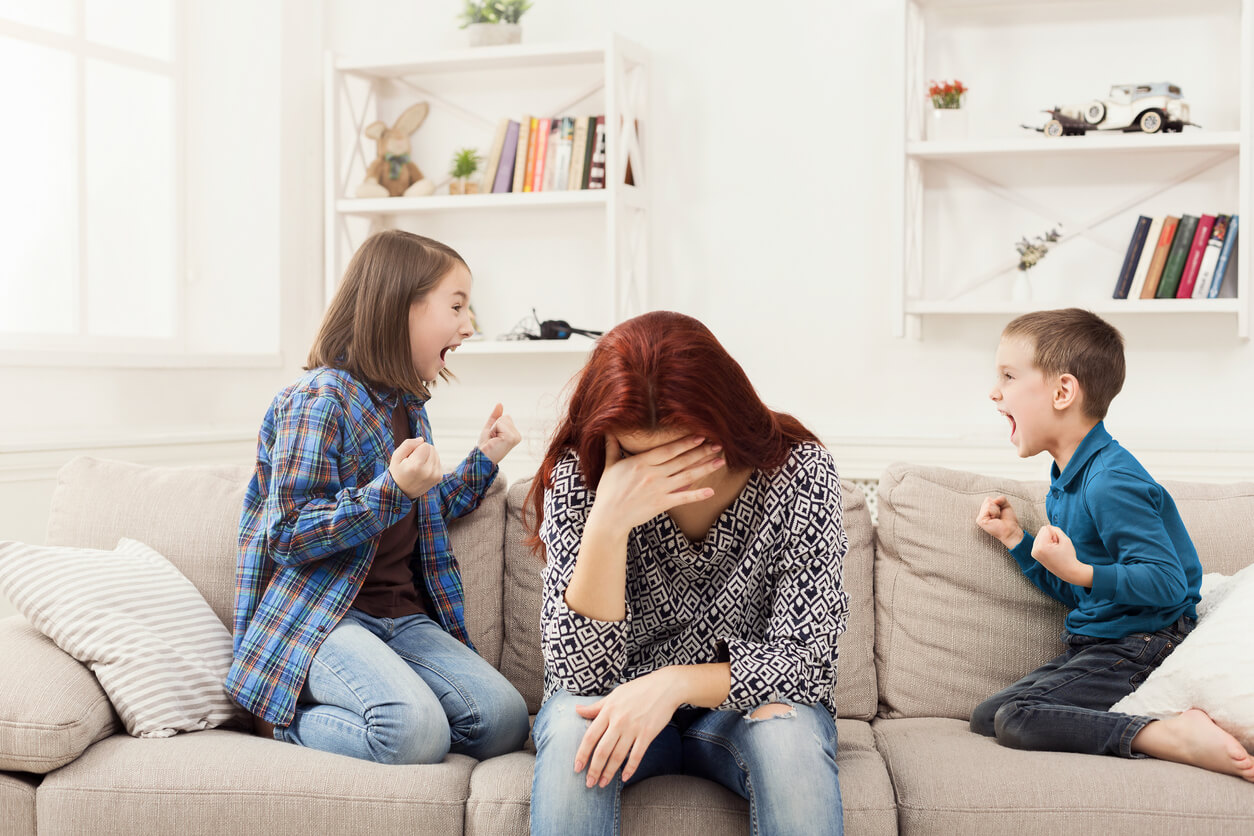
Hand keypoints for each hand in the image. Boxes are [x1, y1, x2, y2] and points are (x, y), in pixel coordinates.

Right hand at [388, 437, 441, 498]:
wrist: (402, 492)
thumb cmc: (398, 472)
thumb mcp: (396, 457)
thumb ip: (407, 444)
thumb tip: (422, 440)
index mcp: (416, 466)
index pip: (424, 445)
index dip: (416, 448)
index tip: (409, 457)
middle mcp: (428, 472)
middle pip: (431, 448)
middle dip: (422, 451)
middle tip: (413, 462)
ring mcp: (435, 475)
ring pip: (435, 454)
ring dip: (427, 456)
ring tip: (418, 466)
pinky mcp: (439, 477)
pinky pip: (438, 461)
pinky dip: (431, 463)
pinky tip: (423, 470)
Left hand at [477, 403, 520, 463]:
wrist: (482, 457)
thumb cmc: (486, 446)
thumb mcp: (490, 428)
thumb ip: (496, 416)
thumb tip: (500, 404)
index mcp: (515, 434)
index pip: (506, 417)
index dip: (495, 425)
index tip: (494, 437)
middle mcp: (518, 436)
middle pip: (505, 417)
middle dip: (495, 426)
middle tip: (493, 439)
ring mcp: (515, 437)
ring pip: (503, 419)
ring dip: (494, 429)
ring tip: (493, 440)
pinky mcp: (511, 438)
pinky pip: (500, 423)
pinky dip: (494, 430)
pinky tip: (494, 440)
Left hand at [574, 668, 681, 786]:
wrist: (665, 686)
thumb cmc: (638, 689)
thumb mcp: (614, 695)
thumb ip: (596, 707)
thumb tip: (576, 709)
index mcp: (608, 711)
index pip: (590, 736)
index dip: (582, 754)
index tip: (576, 768)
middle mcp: (618, 721)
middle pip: (602, 750)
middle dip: (594, 769)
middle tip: (589, 783)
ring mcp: (633, 728)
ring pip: (617, 756)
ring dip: (608, 772)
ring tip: (602, 784)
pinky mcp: (647, 734)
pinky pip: (636, 755)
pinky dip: (630, 768)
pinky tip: (624, 778)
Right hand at [588, 435, 724, 536]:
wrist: (609, 518)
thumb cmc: (608, 492)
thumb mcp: (610, 467)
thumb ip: (612, 448)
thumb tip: (608, 432)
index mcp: (641, 462)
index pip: (668, 450)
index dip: (685, 443)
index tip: (700, 436)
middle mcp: (653, 474)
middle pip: (682, 460)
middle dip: (701, 452)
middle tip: (718, 445)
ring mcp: (659, 489)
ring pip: (687, 476)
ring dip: (705, 468)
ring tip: (720, 461)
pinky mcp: (662, 504)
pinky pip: (683, 498)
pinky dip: (698, 495)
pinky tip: (711, 491)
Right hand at [976, 495, 1023, 548]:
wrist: (1011, 530)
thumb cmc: (1008, 520)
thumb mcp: (1006, 505)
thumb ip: (1001, 498)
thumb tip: (994, 500)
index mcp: (985, 511)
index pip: (988, 499)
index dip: (997, 504)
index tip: (1000, 513)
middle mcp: (981, 514)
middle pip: (987, 500)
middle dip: (997, 506)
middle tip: (999, 516)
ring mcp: (979, 518)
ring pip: (988, 504)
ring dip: (996, 511)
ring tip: (997, 518)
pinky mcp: (980, 520)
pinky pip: (988, 508)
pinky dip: (995, 513)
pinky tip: (995, 520)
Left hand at [1031, 524, 1090, 585]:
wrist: (1069, 572)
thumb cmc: (1068, 556)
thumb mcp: (1065, 539)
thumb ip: (1056, 530)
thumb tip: (1047, 526)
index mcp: (1041, 547)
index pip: (1046, 528)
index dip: (1055, 533)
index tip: (1059, 543)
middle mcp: (1035, 550)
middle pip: (1041, 531)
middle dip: (1051, 536)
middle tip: (1057, 547)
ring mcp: (1034, 553)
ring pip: (1040, 536)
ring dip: (1048, 540)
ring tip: (1055, 549)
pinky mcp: (1034, 554)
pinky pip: (1039, 541)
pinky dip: (1046, 544)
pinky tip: (1052, 551)